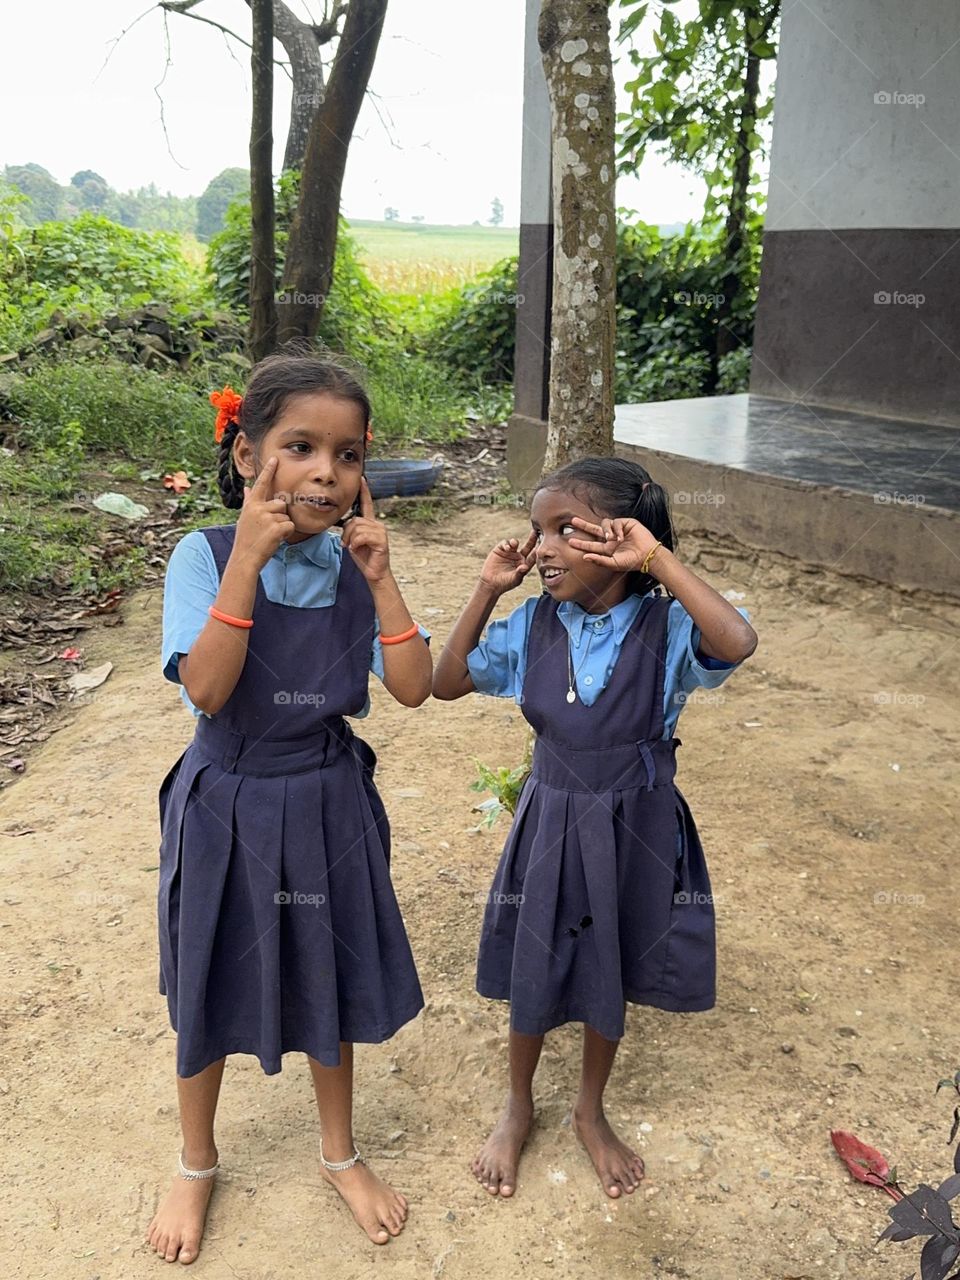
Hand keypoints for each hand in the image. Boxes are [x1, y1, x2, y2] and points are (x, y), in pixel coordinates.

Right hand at [232, 456, 295, 570]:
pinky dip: (286, 533)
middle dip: (279, 515)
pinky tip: (275, 539)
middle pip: (281, 503)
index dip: (268, 471)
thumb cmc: (246, 538)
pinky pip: (290, 525)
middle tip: (267, 528)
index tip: (275, 458)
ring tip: (269, 535)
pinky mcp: (276, 528)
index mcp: (251, 505)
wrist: (245, 558)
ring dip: (282, 525)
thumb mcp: (245, 518)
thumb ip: (249, 502)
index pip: (261, 484)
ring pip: (286, 515)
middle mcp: (258, 508)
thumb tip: (247, 488)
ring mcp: (267, 517)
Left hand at [341, 477, 390, 582]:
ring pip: (357, 528)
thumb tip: (349, 523)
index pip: (367, 504)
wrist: (374, 572)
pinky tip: (358, 549)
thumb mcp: (353, 540)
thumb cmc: (364, 557)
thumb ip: (352, 529)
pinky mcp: (382, 540)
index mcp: (370, 523)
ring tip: (354, 547)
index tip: (362, 479)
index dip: (364, 491)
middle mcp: (377, 525)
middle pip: (355, 520)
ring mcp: (381, 532)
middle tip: (348, 544)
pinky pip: (362, 536)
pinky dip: (356, 543)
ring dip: (351, 540)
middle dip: (347, 533)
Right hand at [478, 530, 537, 595]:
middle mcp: (518, 557)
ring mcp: (510, 553)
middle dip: (532, 539)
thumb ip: (520, 573)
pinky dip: (506, 544)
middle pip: (527, 546)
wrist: (491, 583)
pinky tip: (506, 548)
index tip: (541, 545)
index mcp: (524, 564)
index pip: (533, 556)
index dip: (537, 551)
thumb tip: (525, 567)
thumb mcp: (514, 580)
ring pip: (515, 543)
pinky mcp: (500, 550)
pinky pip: (505, 543)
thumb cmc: (504, 583)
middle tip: (535, 532)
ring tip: (514, 544)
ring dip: (515, 542)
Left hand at [567, 516, 662, 574]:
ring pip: (605, 524)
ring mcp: (618, 530)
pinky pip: (616, 522)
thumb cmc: (631, 562)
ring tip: (612, 539)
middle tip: (573, 521)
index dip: (581, 543)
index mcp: (607, 549)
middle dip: (583, 525)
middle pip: (594, 529)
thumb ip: (599, 561)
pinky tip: (622, 537)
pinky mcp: (626, 523)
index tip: (570, 542)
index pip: (591, 545)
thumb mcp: (613, 564)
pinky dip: (617, 529)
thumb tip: (584, 557)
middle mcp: (611, 538)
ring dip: (606, 531)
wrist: (647, 556)